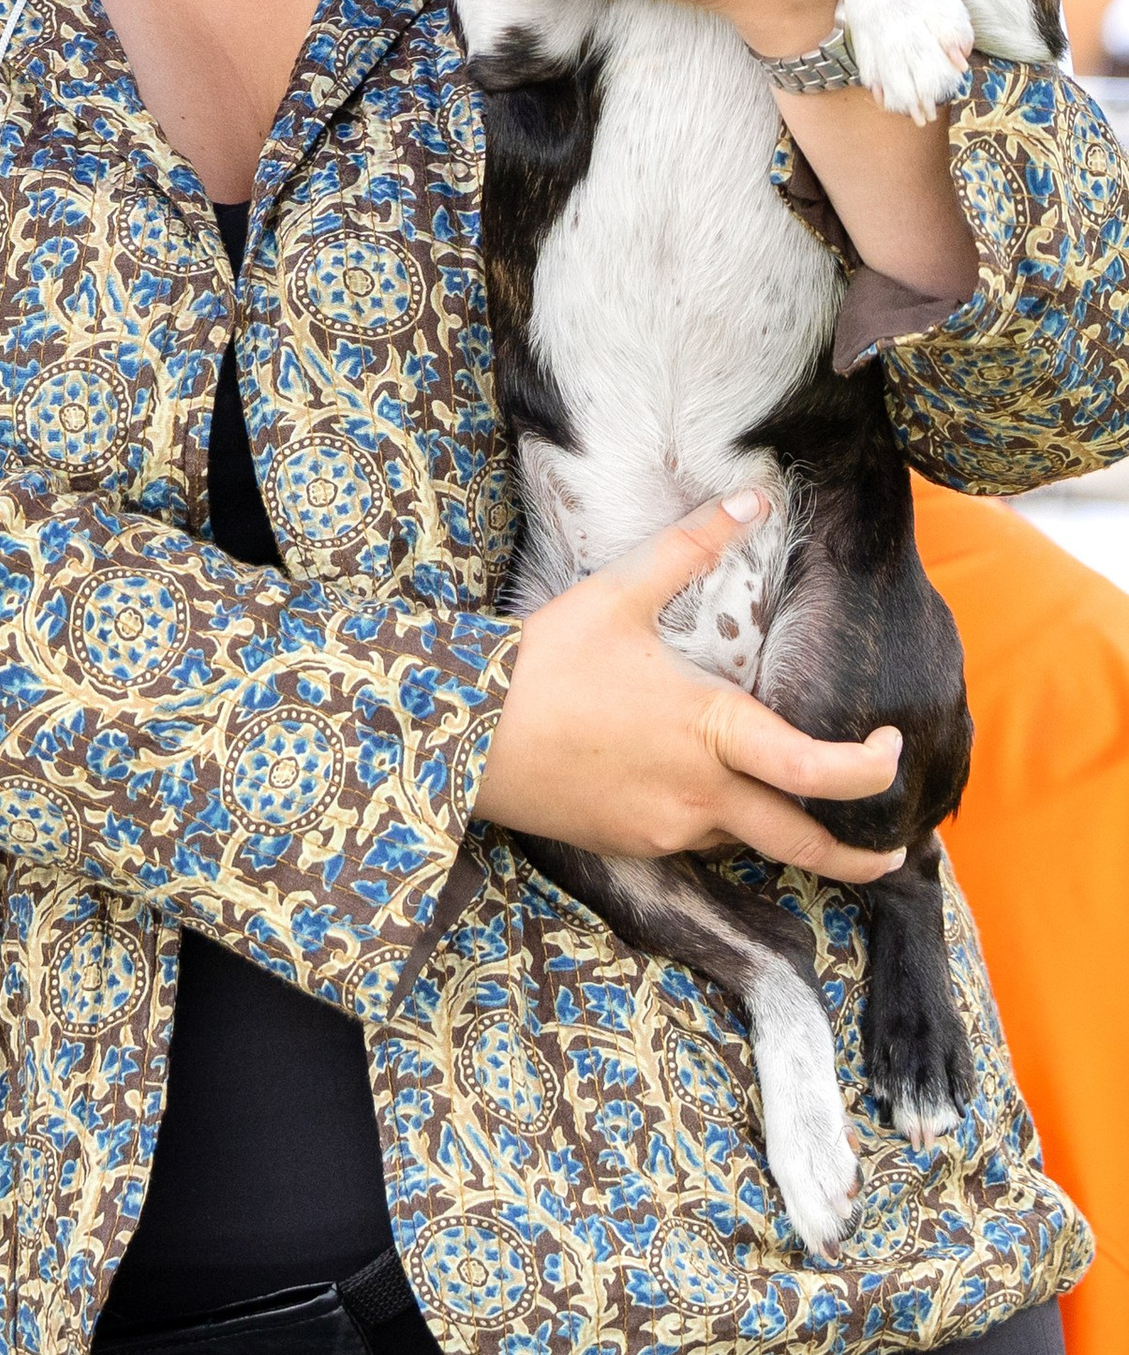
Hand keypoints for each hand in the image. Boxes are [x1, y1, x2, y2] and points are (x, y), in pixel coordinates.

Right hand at [475, 493, 904, 877]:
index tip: (891, 750)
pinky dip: (712, 824)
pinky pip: (693, 841)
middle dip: (859, 857)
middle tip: (893, 853)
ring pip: (745, 841)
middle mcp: (701, 792)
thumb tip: (754, 497)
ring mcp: (666, 827)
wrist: (461, 735)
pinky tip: (696, 795)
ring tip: (791, 809)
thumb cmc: (542, 662)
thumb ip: (692, 546)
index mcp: (712, 729)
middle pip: (804, 844)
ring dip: (775, 827)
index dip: (873, 770)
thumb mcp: (618, 594)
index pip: (820, 772)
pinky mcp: (632, 845)